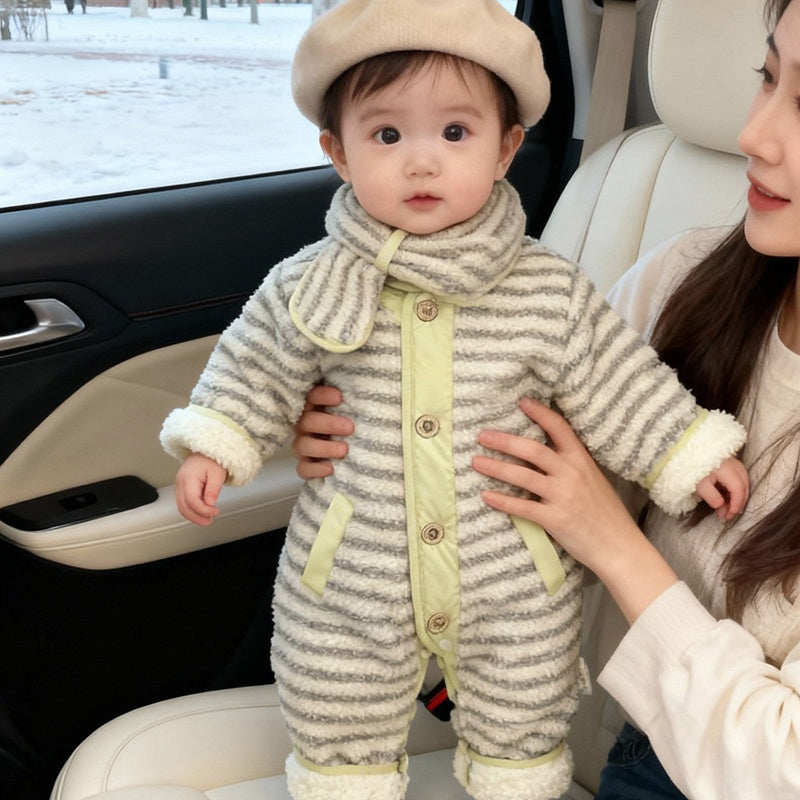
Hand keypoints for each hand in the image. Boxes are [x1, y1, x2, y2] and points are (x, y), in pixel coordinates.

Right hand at [174, 452, 226, 525]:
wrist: (205, 450)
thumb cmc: (211, 459)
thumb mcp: (218, 473)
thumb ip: (213, 490)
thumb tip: (210, 504)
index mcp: (189, 478)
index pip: (192, 500)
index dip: (203, 510)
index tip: (215, 512)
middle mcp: (180, 482)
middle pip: (183, 506)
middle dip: (197, 517)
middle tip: (210, 520)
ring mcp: (179, 485)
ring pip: (181, 507)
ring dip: (193, 516)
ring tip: (207, 519)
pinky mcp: (182, 487)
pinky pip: (183, 502)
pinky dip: (191, 510)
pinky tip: (201, 513)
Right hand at [292, 384, 352, 478]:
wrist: (355, 452)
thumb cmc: (356, 424)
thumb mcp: (356, 411)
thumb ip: (354, 403)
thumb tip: (370, 390)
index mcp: (315, 407)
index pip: (311, 396)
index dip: (322, 396)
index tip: (340, 397)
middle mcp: (305, 426)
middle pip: (307, 422)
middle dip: (328, 424)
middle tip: (350, 428)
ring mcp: (304, 446)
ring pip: (302, 446)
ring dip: (323, 447)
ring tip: (344, 450)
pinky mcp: (306, 466)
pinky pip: (303, 469)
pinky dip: (315, 469)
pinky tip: (331, 469)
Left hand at [473, 396, 677, 622]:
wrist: (619, 546)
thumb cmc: (604, 512)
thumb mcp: (592, 478)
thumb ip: (569, 464)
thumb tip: (540, 451)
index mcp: (581, 459)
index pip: (559, 428)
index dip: (540, 413)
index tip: (522, 402)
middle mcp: (571, 473)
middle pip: (532, 449)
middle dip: (504, 441)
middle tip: (482, 435)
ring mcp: (562, 496)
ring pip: (522, 476)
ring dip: (496, 467)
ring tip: (476, 462)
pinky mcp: (555, 519)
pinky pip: (522, 507)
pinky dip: (502, 501)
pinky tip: (486, 495)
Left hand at [696, 456, 749, 519]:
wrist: (683, 452)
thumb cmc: (691, 466)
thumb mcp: (699, 484)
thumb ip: (712, 496)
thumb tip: (721, 505)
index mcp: (728, 469)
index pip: (738, 488)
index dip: (736, 504)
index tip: (730, 514)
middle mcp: (733, 464)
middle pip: (743, 485)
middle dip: (738, 502)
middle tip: (728, 514)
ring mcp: (731, 462)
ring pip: (741, 482)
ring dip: (735, 497)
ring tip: (724, 508)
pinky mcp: (727, 463)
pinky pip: (736, 478)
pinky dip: (732, 490)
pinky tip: (724, 497)